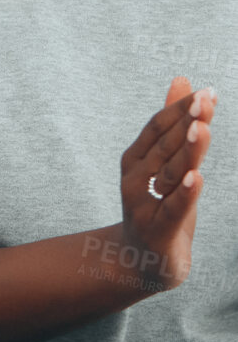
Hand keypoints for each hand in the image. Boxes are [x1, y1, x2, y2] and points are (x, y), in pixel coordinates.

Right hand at [117, 76, 214, 292]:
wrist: (140, 261)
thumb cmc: (158, 207)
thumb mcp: (167, 164)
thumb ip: (173, 123)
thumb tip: (183, 79)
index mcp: (136, 159)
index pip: (158, 127)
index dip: (181, 109)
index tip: (206, 91)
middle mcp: (135, 178)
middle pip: (165, 146)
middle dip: (187, 122)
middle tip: (205, 100)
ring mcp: (143, 204)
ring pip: (171, 173)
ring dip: (187, 151)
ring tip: (201, 129)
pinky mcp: (157, 230)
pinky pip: (174, 209)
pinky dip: (184, 194)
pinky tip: (196, 178)